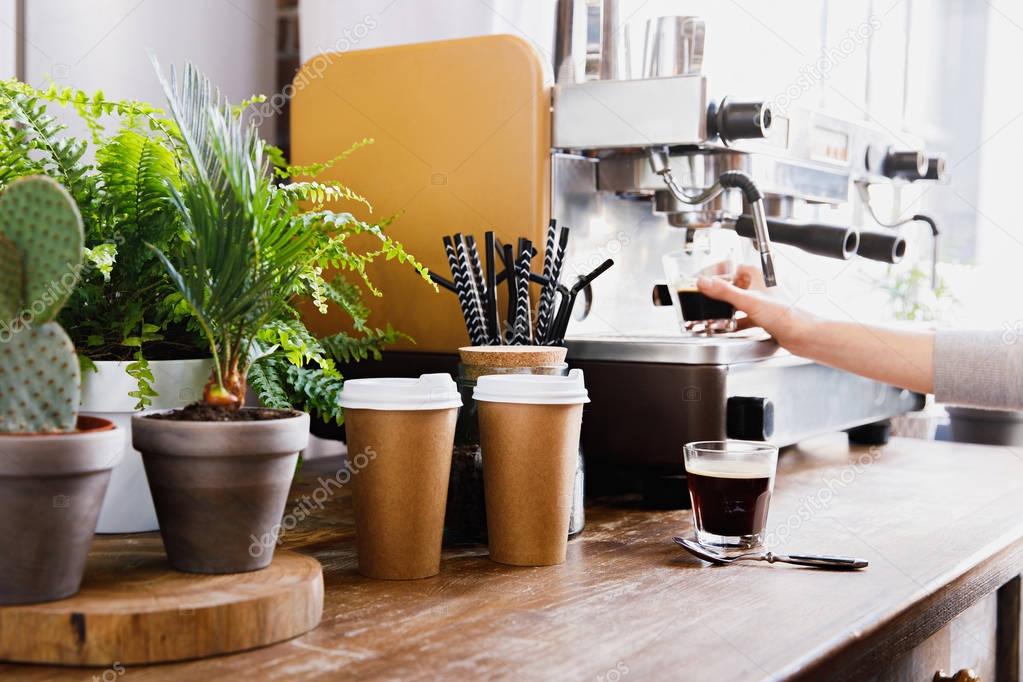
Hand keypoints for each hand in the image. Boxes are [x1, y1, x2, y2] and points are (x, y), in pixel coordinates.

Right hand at [697, 265, 814, 350]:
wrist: (802, 334)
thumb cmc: (785, 314)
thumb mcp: (748, 300)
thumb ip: (724, 291)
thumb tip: (704, 282)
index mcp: (759, 275)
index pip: (733, 267)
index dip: (717, 272)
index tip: (704, 279)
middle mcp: (762, 286)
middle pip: (735, 284)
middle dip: (720, 292)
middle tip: (707, 298)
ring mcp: (764, 302)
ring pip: (740, 301)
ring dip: (727, 308)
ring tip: (715, 313)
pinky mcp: (766, 316)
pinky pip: (746, 317)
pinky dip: (736, 322)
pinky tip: (729, 328)